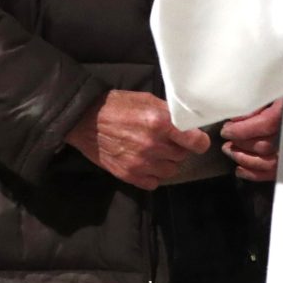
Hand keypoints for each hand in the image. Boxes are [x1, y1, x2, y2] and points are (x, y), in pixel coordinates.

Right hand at [64, 90, 212, 190]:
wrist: (84, 120)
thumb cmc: (116, 105)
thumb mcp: (146, 99)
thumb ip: (168, 112)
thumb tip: (188, 123)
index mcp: (160, 122)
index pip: (196, 142)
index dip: (198, 141)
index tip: (195, 139)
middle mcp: (153, 145)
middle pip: (183, 156)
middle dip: (177, 148)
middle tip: (165, 139)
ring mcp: (141, 163)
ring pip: (171, 171)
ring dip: (166, 162)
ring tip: (153, 151)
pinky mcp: (129, 175)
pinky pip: (154, 182)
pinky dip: (152, 175)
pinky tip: (144, 162)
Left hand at [220, 99, 282, 182]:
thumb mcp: (271, 92)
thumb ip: (257, 104)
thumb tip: (237, 119)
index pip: (265, 124)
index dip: (242, 130)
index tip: (226, 131)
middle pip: (265, 145)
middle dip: (240, 144)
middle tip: (226, 139)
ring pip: (269, 162)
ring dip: (245, 159)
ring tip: (230, 151)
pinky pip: (275, 172)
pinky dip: (255, 174)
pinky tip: (240, 169)